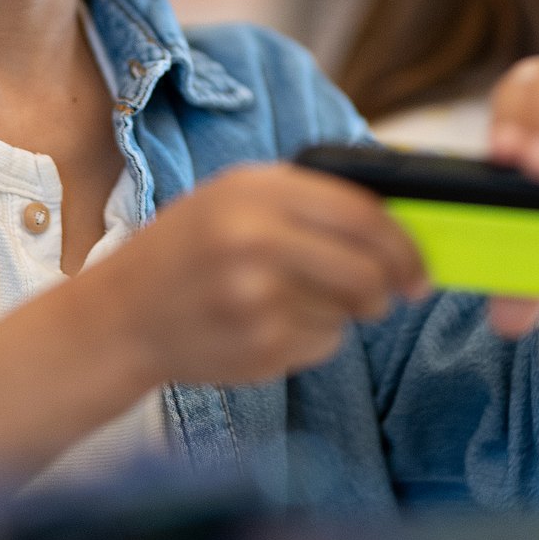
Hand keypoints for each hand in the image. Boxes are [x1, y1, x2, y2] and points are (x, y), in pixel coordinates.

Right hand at [111, 161, 429, 387]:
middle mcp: (255, 240)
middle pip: (367, 270)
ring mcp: (256, 299)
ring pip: (349, 311)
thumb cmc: (187, 248)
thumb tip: (395, 222)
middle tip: (393, 291)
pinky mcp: (258, 349)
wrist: (120, 315)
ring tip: (298, 298)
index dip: (402, 241)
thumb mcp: (234, 196)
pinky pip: (324, 344)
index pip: (361, 213)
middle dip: (391, 285)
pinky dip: (315, 338)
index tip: (417, 261)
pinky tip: (272, 324)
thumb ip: (308, 199)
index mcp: (253, 191)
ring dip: (344, 311)